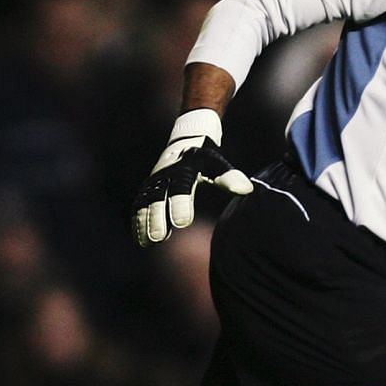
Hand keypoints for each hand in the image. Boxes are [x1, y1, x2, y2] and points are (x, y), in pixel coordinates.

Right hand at [132, 109, 253, 246]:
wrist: (186, 142)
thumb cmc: (207, 159)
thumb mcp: (218, 165)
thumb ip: (230, 178)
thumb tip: (246, 189)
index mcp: (185, 167)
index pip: (182, 187)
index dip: (180, 204)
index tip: (182, 223)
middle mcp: (165, 174)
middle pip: (159, 197)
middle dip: (157, 217)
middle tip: (159, 237)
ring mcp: (154, 181)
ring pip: (146, 202)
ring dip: (145, 222)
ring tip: (148, 243)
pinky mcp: (148, 189)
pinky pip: (139, 204)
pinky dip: (138, 221)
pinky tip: (142, 240)